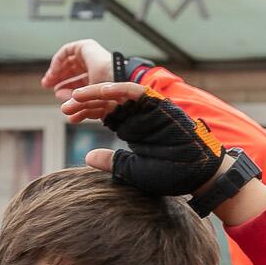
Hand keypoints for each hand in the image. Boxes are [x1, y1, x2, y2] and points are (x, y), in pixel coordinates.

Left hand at [42, 38, 113, 101]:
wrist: (115, 83)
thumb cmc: (108, 94)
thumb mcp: (87, 100)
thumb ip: (74, 102)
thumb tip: (63, 104)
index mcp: (98, 76)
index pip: (78, 80)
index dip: (66, 86)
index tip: (56, 93)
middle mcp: (94, 64)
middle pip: (71, 69)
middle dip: (58, 78)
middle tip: (48, 85)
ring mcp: (90, 54)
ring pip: (68, 60)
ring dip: (56, 70)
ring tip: (49, 79)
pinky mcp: (85, 46)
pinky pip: (66, 51)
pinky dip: (58, 61)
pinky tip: (54, 72)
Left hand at [61, 82, 226, 196]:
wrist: (200, 175)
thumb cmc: (171, 176)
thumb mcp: (133, 171)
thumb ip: (111, 162)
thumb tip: (87, 156)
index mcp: (132, 129)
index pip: (104, 113)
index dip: (85, 111)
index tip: (66, 115)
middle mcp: (138, 116)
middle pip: (106, 101)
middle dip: (84, 101)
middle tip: (64, 106)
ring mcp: (148, 110)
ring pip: (117, 93)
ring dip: (95, 92)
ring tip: (75, 97)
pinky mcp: (159, 105)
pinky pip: (135, 91)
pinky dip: (117, 88)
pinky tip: (99, 90)